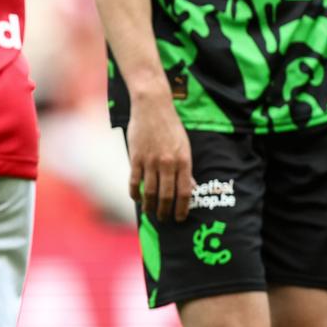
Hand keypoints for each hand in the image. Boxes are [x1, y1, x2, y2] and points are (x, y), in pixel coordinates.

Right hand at [126, 91, 193, 221]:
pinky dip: (135, 192)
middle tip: (164, 219)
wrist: (152, 107)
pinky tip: (136, 198)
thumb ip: (185, 168)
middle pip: (167, 195)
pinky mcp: (135, 157)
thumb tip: (191, 187)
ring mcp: (150, 161)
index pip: (184, 191)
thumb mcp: (184, 146)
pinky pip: (135, 180)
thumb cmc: (170, 127)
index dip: (182, 208)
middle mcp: (168, 163)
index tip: (180, 218)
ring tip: (150, 212)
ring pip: (150, 191)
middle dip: (166, 211)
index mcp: (183, 161)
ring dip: (150, 205)